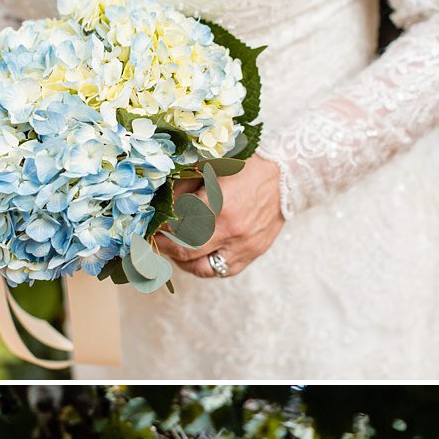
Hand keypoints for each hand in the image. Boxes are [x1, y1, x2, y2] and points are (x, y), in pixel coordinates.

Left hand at [155, 154, 283, 280]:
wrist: (288, 174)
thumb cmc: (246, 167)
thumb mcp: (210, 169)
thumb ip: (183, 190)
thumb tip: (159, 208)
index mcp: (219, 205)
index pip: (177, 229)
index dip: (159, 231)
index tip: (150, 227)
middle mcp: (232, 230)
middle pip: (185, 252)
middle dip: (165, 248)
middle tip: (156, 241)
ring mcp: (244, 245)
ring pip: (201, 268)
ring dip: (182, 261)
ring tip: (175, 249)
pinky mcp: (254, 253)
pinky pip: (222, 271)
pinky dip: (204, 266)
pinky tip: (197, 255)